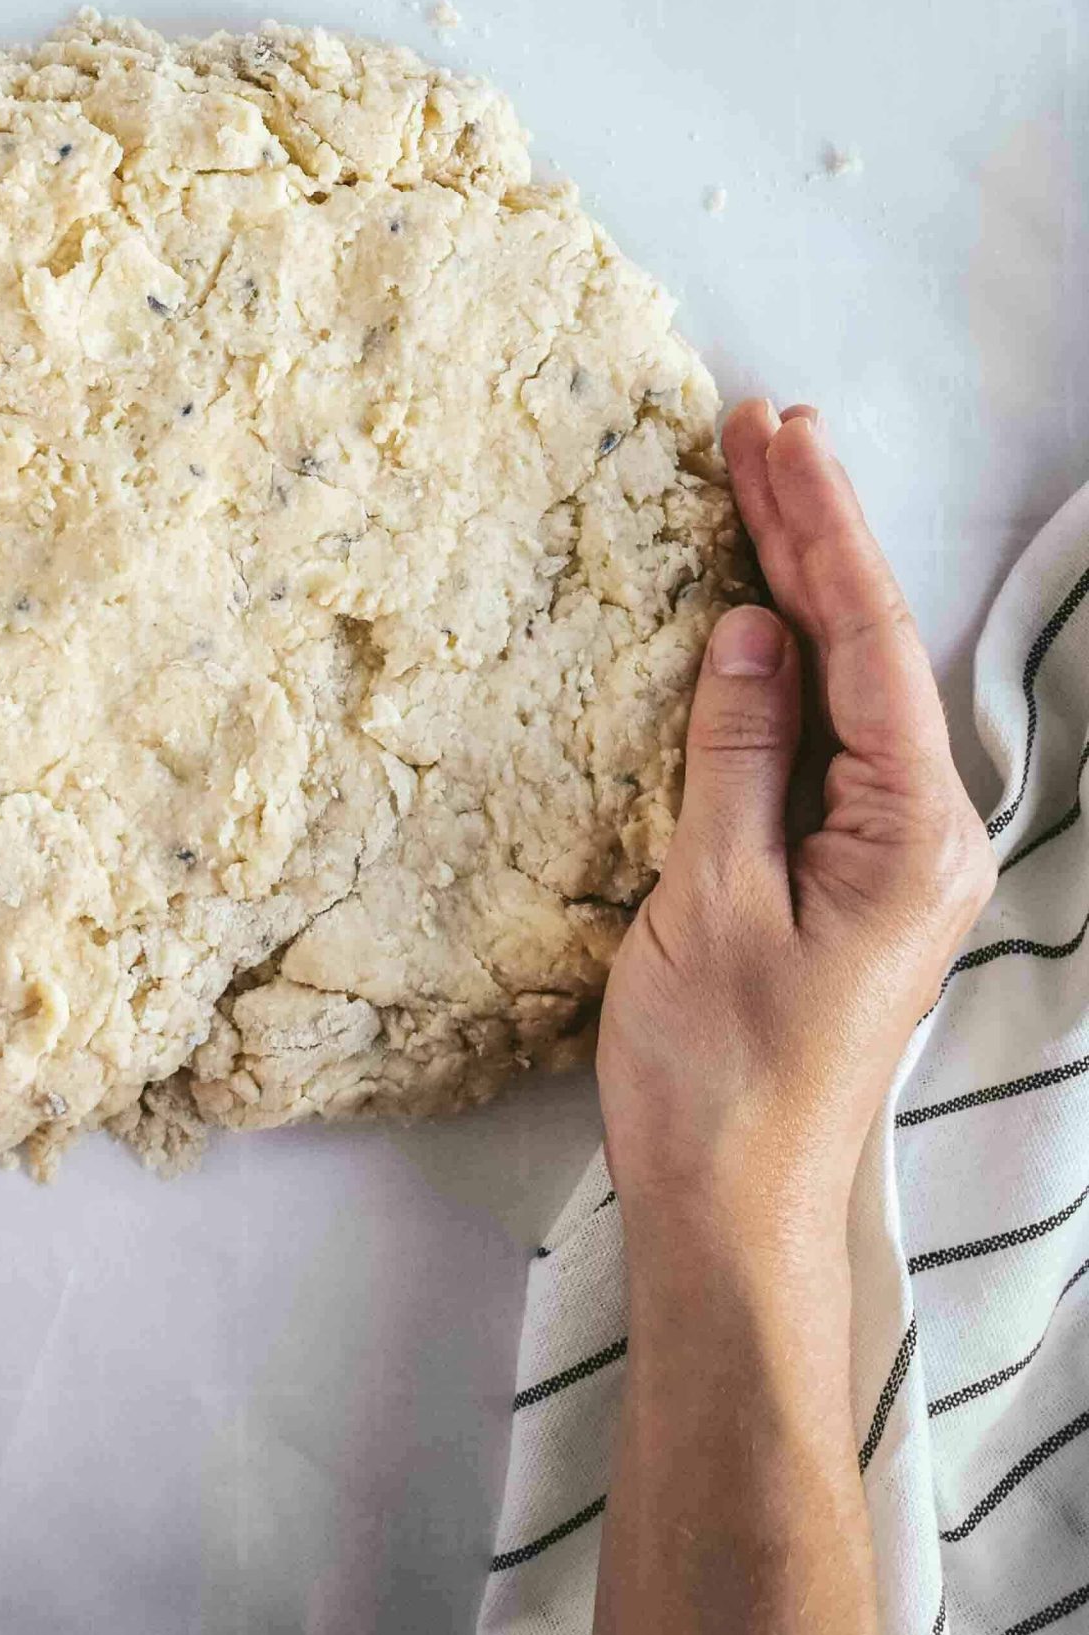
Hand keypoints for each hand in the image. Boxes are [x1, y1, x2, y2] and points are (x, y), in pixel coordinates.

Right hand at [597, 399, 994, 1251]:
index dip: (816, 527)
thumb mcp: (708, 899)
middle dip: (814, 531)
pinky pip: (827, 735)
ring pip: (852, 682)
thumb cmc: (716, 1072)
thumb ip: (737, 755)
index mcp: (912, 834)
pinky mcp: (849, 874)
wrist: (730, 1211)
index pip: (864, 641)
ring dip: (803, 580)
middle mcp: (926, 833)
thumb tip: (752, 630)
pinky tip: (764, 608)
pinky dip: (792, 658)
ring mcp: (892, 854)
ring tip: (765, 475)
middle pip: (870, 647)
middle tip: (762, 423)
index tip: (772, 435)